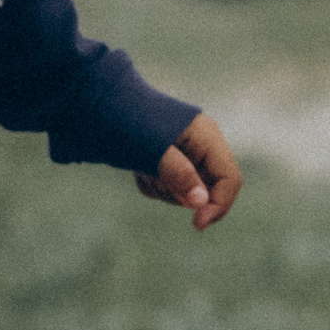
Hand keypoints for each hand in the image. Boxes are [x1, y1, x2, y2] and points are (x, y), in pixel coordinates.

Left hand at [137, 115, 240, 230]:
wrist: (100, 104)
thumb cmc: (127, 122)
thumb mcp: (152, 150)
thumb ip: (179, 175)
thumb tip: (201, 203)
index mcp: (207, 137)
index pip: (229, 179)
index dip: (219, 205)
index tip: (197, 225)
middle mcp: (203, 144)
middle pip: (211, 188)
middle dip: (183, 195)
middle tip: (154, 182)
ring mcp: (190, 152)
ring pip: (190, 190)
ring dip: (165, 190)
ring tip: (142, 171)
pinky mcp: (174, 159)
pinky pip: (173, 186)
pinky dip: (156, 185)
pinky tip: (139, 169)